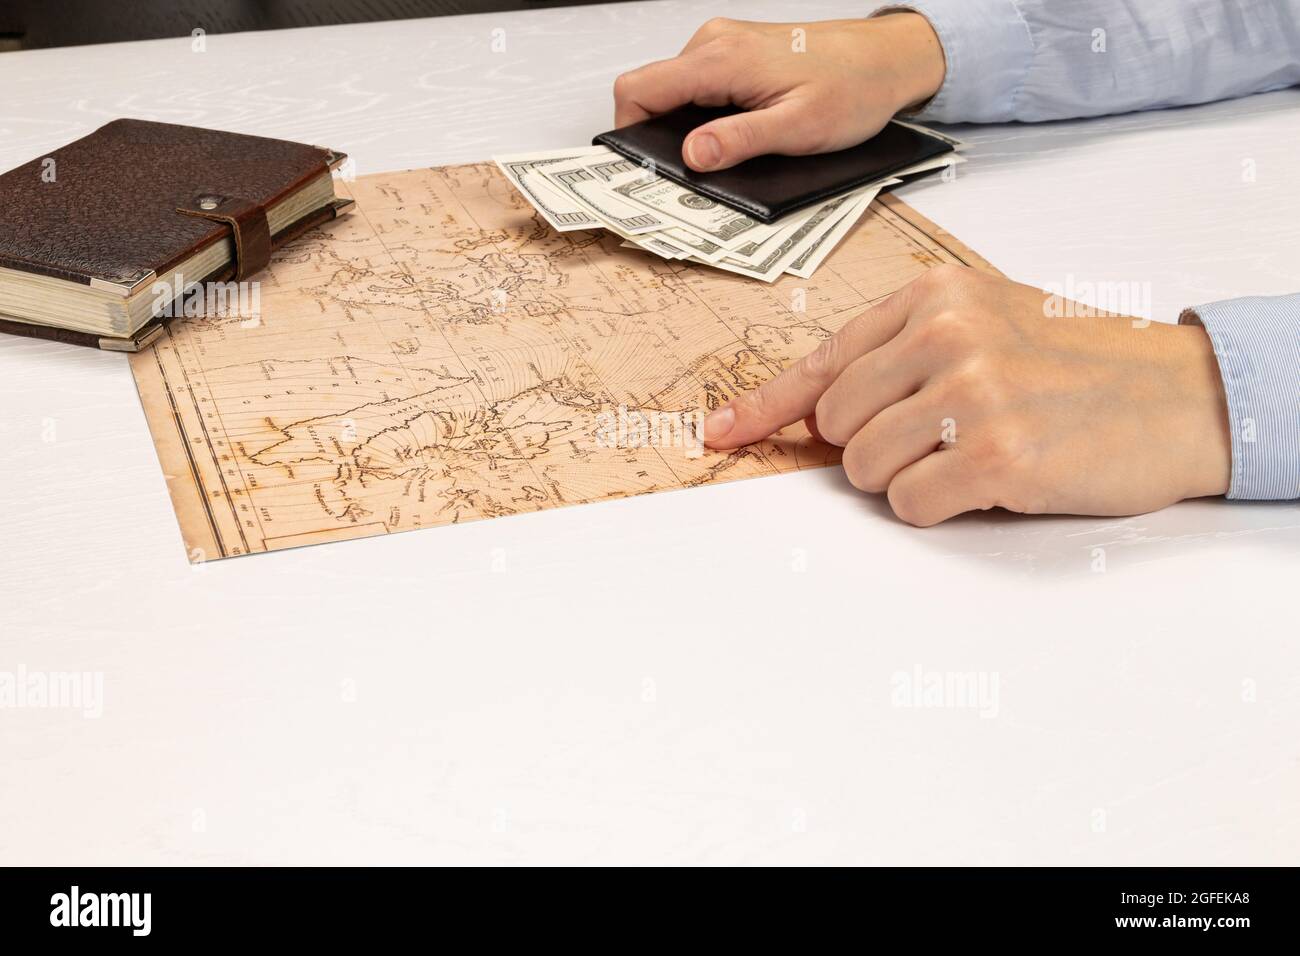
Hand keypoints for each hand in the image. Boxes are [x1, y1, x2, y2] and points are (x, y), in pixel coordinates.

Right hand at [613, 14, 945, 171]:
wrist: (886, 59)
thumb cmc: (852, 88)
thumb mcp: (798, 128)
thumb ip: (740, 141)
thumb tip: (692, 156)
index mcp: (721, 60)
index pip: (639, 89)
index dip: (628, 133)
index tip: (643, 168)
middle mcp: (713, 44)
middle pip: (652, 93)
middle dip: (661, 137)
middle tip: (692, 176)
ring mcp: (721, 45)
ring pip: (675, 92)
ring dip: (687, 128)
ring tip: (727, 153)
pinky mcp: (733, 54)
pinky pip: (698, 87)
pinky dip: (705, 115)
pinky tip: (738, 132)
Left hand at [701, 266, 1232, 525]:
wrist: (1180, 394)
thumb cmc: (1077, 362)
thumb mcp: (986, 320)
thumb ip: (900, 351)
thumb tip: (812, 410)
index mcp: (933, 297)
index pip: (821, 363)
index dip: (763, 408)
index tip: (720, 434)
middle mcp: (945, 335)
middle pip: (836, 428)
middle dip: (873, 448)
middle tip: (942, 437)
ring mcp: (972, 392)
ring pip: (866, 472)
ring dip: (910, 479)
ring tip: (975, 453)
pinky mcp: (997, 455)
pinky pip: (911, 506)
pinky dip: (940, 507)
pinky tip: (994, 479)